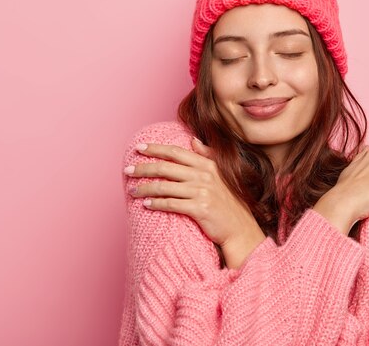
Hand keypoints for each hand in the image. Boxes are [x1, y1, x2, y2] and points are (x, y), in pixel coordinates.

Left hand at [124, 138, 264, 267]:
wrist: (240, 228)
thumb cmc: (228, 203)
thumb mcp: (221, 175)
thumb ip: (207, 155)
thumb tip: (193, 140)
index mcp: (208, 164)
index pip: (176, 152)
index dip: (156, 148)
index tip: (139, 148)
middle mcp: (204, 176)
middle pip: (166, 167)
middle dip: (144, 168)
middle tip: (128, 170)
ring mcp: (202, 192)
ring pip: (165, 186)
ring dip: (145, 188)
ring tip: (132, 190)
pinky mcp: (199, 209)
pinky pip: (171, 204)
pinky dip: (156, 204)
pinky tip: (146, 204)